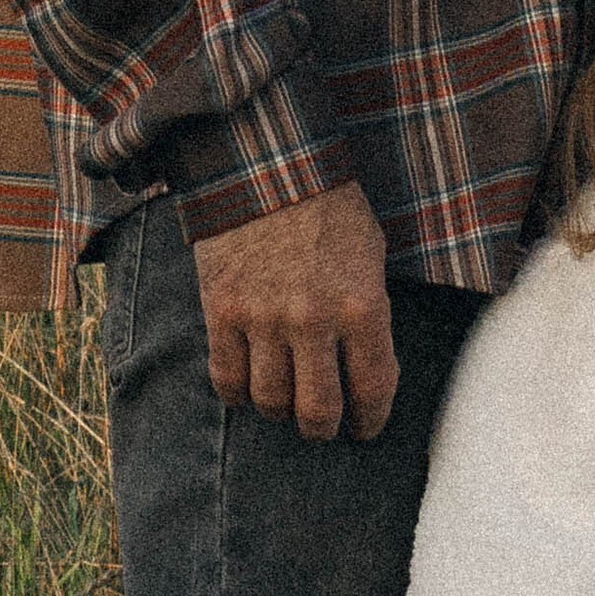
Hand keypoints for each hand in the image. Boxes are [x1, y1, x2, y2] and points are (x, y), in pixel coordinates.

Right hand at [194, 181, 397, 441]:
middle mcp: (314, 321)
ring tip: (285, 405)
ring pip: (270, 401)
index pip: (372, 389)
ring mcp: (264, 319)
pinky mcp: (221, 311)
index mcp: (363, 307)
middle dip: (323, 429)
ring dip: (280, 411)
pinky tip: (246, 389)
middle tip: (323, 427)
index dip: (370, 420)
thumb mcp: (371, 255)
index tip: (365, 428)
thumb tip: (367, 363)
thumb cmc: (329, 208)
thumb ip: (370, 311)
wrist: (267, 166)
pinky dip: (236, 393)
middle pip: (317, 411)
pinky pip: (226, 377)